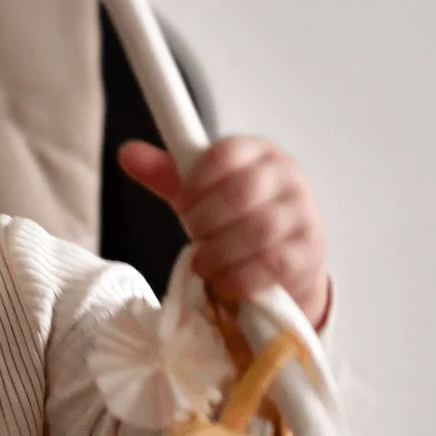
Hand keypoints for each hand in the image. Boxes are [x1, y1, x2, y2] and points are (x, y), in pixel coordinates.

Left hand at [116, 135, 330, 327]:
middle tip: (193, 236)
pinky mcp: (309, 253)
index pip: (225, 153)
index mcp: (258, 152)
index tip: (183, 203)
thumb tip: (126, 153)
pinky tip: (224, 282)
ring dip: (220, 252)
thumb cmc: (237, 220)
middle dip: (206, 220)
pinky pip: (274, 264)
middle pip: (241, 193)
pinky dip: (241, 277)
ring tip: (202, 263)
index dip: (196, 181)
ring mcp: (303, 214)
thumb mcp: (202, 193)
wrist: (285, 262)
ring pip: (258, 230)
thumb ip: (167, 173)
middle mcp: (287, 177)